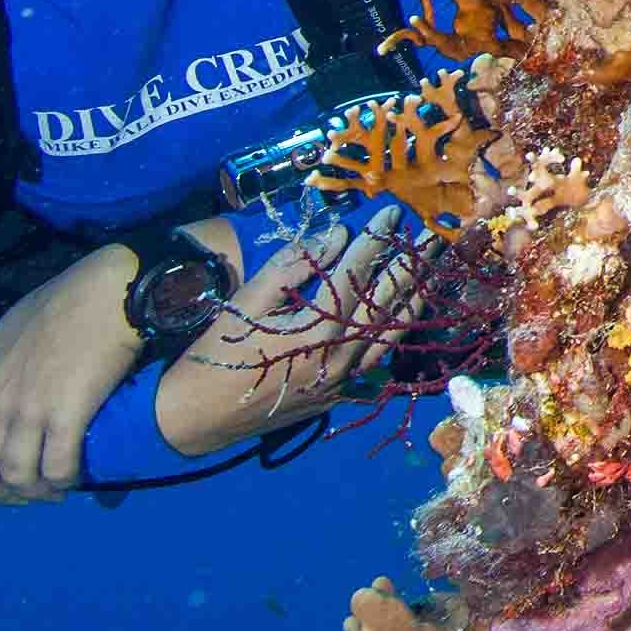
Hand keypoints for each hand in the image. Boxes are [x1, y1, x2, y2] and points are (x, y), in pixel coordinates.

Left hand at [0, 214, 235, 506]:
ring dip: (33, 493)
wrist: (107, 292)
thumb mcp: (8, 323)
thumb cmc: (61, 301)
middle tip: (19, 496)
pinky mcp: (67, 414)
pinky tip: (72, 480)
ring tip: (51, 491)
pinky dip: (62, 482)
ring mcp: (30, 410)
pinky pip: (57, 467)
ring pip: (17, 476)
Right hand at [154, 208, 424, 458]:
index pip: (357, 276)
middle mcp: (338, 358)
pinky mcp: (339, 396)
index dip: (376, 241)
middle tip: (433, 235)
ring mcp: (342, 381)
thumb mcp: (247, 303)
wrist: (197, 418)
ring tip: (432, 267)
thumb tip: (336, 236)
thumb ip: (292, 267)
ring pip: (392, 335)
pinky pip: (381, 360)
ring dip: (414, 297)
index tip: (393, 212)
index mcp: (316, 331)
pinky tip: (409, 312)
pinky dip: (398, 332)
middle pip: (386, 304)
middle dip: (411, 265)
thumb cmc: (217, 354)